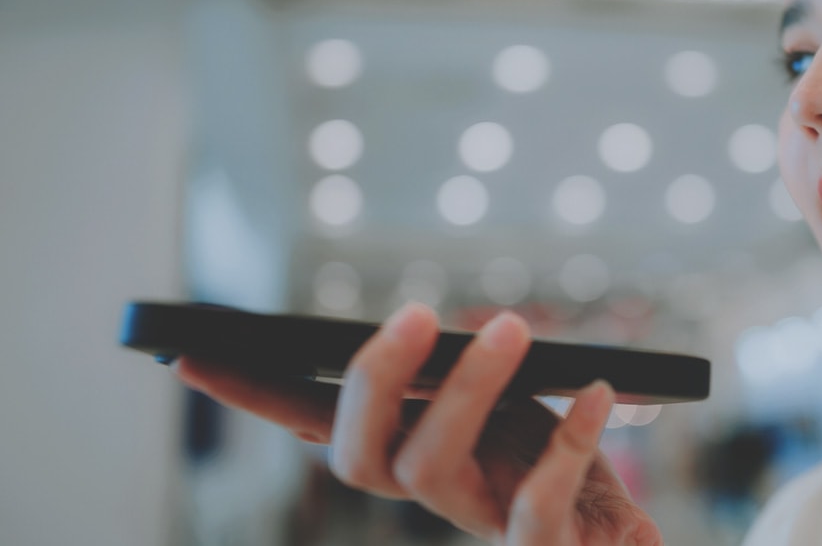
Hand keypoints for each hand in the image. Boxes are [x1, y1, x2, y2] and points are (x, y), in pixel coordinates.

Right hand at [172, 303, 663, 545]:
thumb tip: (410, 328)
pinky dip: (571, 440)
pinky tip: (596, 392)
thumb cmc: (550, 455)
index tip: (189, 355)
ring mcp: (479, 522)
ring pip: (434, 471)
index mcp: (408, 451)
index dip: (251, 398)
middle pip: (359, 459)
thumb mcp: (504, 399)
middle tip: (417, 312)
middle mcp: (429, 492)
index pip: (314, 424)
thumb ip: (452, 374)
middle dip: (375, 381)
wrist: (617, 534)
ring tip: (512, 326)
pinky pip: (541, 504)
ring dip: (468, 390)